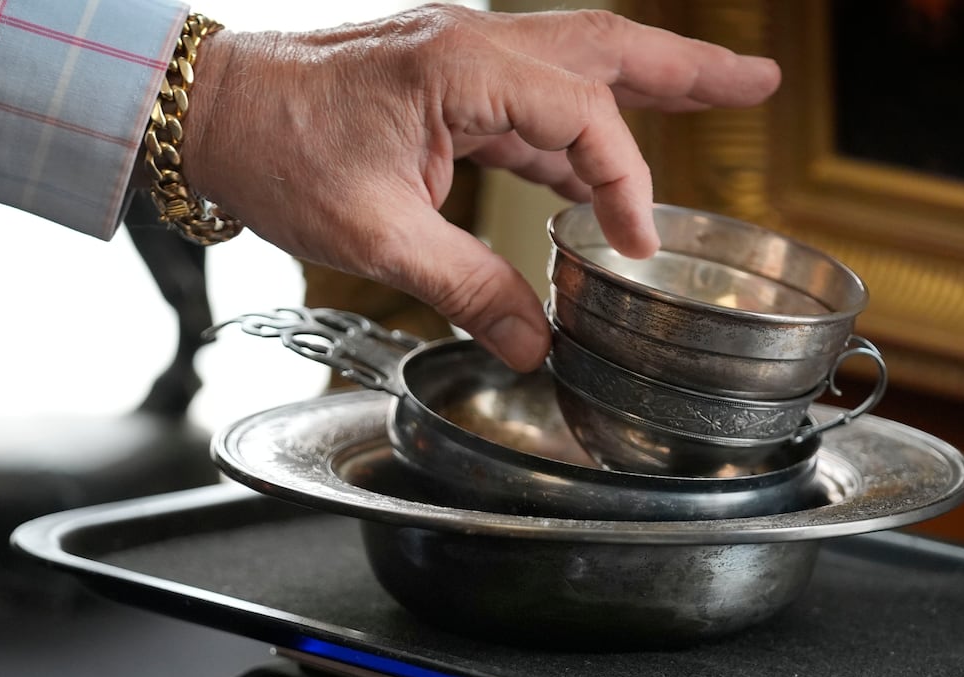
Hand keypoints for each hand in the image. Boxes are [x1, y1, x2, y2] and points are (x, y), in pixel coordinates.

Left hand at [182, 4, 779, 370]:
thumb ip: (466, 287)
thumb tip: (535, 341)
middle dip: (687, 68)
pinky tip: (597, 170)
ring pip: (573, 69)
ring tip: (716, 96)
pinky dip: (572, 135)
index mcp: (461, 66)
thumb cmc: (273, 151)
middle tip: (760, 79)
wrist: (203, 110)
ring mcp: (456, 61)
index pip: (583, 117)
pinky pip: (528, 103)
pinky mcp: (439, 84)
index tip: (638, 245)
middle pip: (606, 50)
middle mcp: (471, 47)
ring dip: (644, 88)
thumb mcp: (375, 236)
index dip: (624, 184)